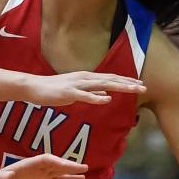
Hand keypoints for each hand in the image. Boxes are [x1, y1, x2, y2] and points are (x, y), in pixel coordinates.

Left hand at [0, 154, 86, 178]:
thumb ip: (2, 177)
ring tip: (85, 171)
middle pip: (56, 164)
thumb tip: (8, 175)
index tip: (65, 164)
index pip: (45, 160)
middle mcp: (38, 168)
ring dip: (72, 171)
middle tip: (83, 167)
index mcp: (28, 164)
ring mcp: (42, 175)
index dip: (56, 161)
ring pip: (60, 172)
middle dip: (68, 165)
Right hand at [24, 71, 144, 106]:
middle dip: (128, 83)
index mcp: (87, 78)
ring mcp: (77, 85)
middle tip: (144, 87)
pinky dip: (97, 98)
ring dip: (119, 87)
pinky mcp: (69, 93)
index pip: (111, 78)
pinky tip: (107, 100)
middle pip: (111, 80)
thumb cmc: (54, 90)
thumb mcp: (76, 92)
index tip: (139, 84)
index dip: (126, 81)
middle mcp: (85, 78)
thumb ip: (91, 93)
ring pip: (103, 85)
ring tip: (133, 90)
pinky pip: (85, 96)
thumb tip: (106, 96)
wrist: (34, 87)